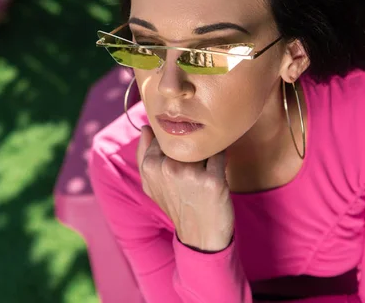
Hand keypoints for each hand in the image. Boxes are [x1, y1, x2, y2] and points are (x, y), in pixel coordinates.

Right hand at [136, 126, 233, 251]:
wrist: (200, 237)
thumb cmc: (176, 206)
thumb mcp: (150, 184)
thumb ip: (144, 154)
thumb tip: (147, 127)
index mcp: (150, 166)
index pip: (165, 135)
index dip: (175, 142)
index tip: (180, 156)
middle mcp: (168, 167)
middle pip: (185, 137)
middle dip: (192, 145)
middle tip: (194, 164)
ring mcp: (191, 174)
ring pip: (203, 143)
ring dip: (207, 151)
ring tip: (204, 170)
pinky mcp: (213, 180)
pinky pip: (220, 154)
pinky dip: (220, 160)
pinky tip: (215, 175)